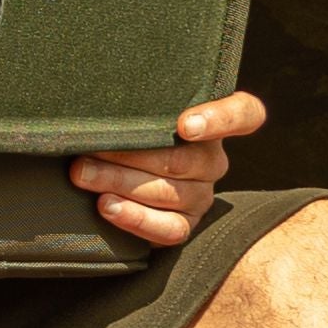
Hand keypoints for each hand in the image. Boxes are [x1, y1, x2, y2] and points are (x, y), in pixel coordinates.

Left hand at [71, 90, 265, 250]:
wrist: (117, 180)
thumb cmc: (127, 132)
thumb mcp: (137, 112)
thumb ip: (135, 105)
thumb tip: (96, 99)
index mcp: (212, 124)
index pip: (244, 114)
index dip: (221, 120)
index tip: (185, 125)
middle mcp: (212, 161)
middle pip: (182, 160)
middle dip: (128, 154)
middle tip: (88, 150)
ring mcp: (201, 196)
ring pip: (169, 192)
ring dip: (119, 182)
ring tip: (83, 174)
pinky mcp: (184, 225)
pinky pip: (169, 229)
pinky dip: (135, 218)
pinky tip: (107, 206)